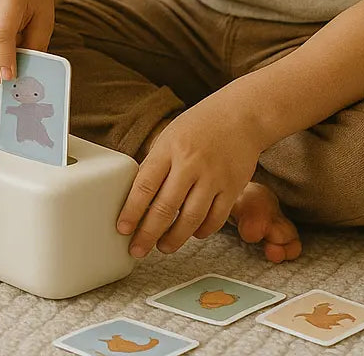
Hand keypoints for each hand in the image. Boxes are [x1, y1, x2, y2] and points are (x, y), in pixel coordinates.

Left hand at [117, 98, 262, 257]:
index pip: (144, 186)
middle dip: (148, 234)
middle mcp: (190, 163)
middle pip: (165, 208)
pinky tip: (192, 234)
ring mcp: (213, 177)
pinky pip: (215, 219)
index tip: (122, 229)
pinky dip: (201, 231)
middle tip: (137, 249)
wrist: (241, 114)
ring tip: (163, 246)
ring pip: (190, 219)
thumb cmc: (200, 125)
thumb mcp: (170, 136)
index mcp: (169, 149)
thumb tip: (139, 198)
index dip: (132, 211)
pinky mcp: (233, 187)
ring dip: (174, 238)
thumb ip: (157, 164)